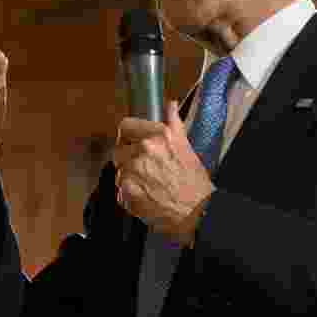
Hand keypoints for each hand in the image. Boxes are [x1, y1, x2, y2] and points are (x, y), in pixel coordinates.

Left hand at [111, 100, 212, 246]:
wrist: (197, 212)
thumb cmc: (195, 182)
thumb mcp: (186, 147)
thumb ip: (174, 124)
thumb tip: (170, 105)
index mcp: (157, 136)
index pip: (125, 126)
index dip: (128, 136)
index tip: (132, 143)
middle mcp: (142, 151)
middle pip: (119, 151)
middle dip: (129, 159)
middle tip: (146, 169)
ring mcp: (132, 172)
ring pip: (119, 172)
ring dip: (130, 179)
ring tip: (150, 185)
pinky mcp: (126, 193)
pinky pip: (120, 191)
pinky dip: (130, 196)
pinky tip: (148, 197)